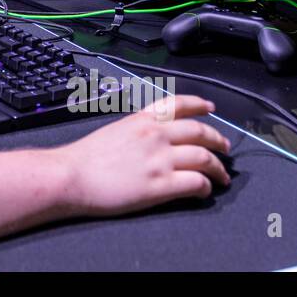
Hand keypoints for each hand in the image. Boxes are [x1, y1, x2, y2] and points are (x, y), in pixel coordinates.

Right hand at [54, 95, 230, 217]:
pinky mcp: (161, 185)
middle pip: (200, 132)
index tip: (210, 107)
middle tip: (224, 149)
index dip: (199, 104)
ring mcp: (159, 160)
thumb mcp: (114, 130)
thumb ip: (137, 130)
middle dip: (218, 140)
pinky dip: (205, 188)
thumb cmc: (85, 158)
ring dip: (218, 168)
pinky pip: (196, 183)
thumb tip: (153, 137)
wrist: (71, 176)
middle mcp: (155, 135)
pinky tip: (204, 192)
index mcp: (141, 120)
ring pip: (204, 158)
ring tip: (221, 177)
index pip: (178, 104)